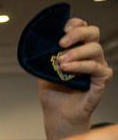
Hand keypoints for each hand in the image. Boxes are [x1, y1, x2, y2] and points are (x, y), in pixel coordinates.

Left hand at [38, 18, 112, 138]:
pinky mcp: (101, 81)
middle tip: (61, 42)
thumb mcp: (44, 71)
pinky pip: (97, 68)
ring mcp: (98, 67)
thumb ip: (44, 57)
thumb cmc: (54, 93)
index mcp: (79, 50)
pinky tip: (67, 69)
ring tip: (60, 62)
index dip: (75, 24)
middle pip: (93, 33)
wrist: (58, 115)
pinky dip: (82, 66)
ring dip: (76, 53)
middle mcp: (91, 56)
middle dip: (77, 33)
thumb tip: (37, 44)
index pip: (84, 28)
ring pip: (95, 49)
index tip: (62, 28)